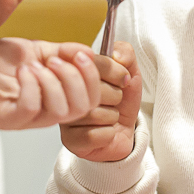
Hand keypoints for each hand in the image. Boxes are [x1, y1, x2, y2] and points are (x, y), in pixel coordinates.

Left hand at [0, 38, 131, 129]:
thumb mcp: (34, 52)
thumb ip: (62, 52)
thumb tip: (90, 51)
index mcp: (54, 97)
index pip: (90, 98)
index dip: (94, 77)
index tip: (83, 54)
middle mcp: (43, 112)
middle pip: (82, 107)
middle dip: (78, 79)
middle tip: (59, 59)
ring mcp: (24, 118)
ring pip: (60, 111)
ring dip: (55, 82)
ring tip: (36, 64)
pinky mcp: (4, 119)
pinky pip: (30, 109)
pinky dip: (32, 85)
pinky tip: (23, 70)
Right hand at [60, 41, 141, 161]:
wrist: (123, 133)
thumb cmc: (121, 102)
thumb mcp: (129, 73)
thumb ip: (125, 54)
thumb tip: (115, 55)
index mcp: (74, 71)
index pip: (92, 62)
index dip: (114, 72)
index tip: (121, 79)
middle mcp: (65, 93)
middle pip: (93, 89)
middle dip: (114, 96)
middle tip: (112, 101)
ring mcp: (65, 117)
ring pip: (95, 113)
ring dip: (112, 117)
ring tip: (107, 118)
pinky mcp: (70, 140)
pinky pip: (95, 134)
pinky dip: (108, 134)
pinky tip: (104, 132)